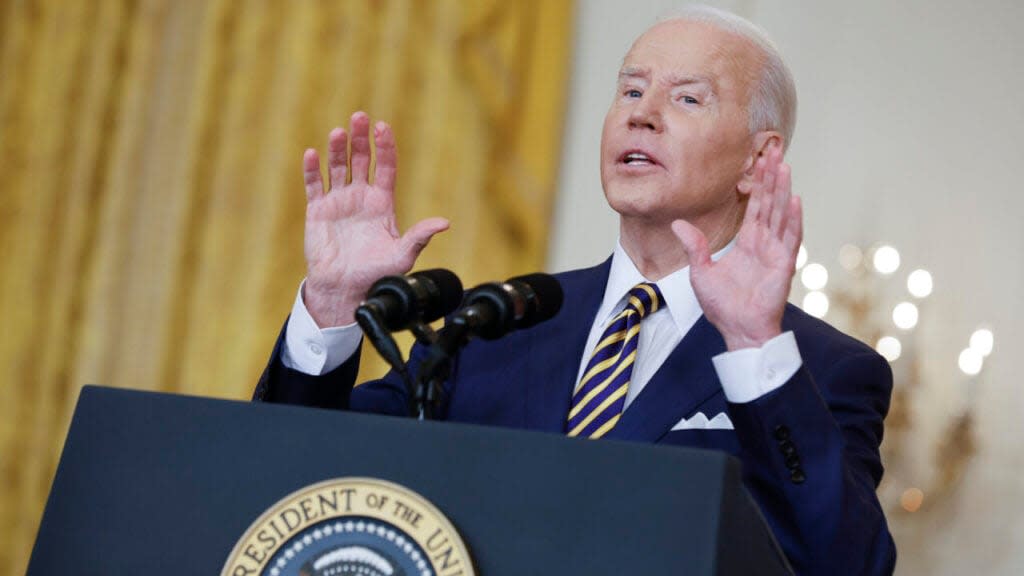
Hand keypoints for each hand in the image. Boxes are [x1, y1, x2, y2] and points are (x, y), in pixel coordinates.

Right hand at [302, 111, 449, 326]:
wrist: (345, 288)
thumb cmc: (376, 273)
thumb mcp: (402, 255)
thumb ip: (420, 236)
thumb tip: (444, 223)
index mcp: (382, 202)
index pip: (385, 166)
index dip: (384, 146)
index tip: (383, 127)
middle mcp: (360, 196)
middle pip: (361, 159)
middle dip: (361, 138)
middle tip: (360, 117)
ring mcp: (338, 201)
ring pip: (337, 167)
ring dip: (337, 149)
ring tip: (339, 133)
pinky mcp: (318, 210)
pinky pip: (314, 185)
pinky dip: (313, 170)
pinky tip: (313, 155)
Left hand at [671, 146, 801, 349]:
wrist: (737, 330)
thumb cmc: (722, 306)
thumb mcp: (700, 271)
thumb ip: (694, 245)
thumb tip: (678, 223)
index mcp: (747, 242)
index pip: (755, 206)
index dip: (758, 183)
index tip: (759, 160)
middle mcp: (764, 243)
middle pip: (770, 203)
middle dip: (772, 176)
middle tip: (775, 149)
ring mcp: (776, 252)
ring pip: (782, 214)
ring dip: (783, 189)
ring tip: (784, 165)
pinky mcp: (783, 265)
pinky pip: (790, 238)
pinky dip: (794, 218)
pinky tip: (795, 199)